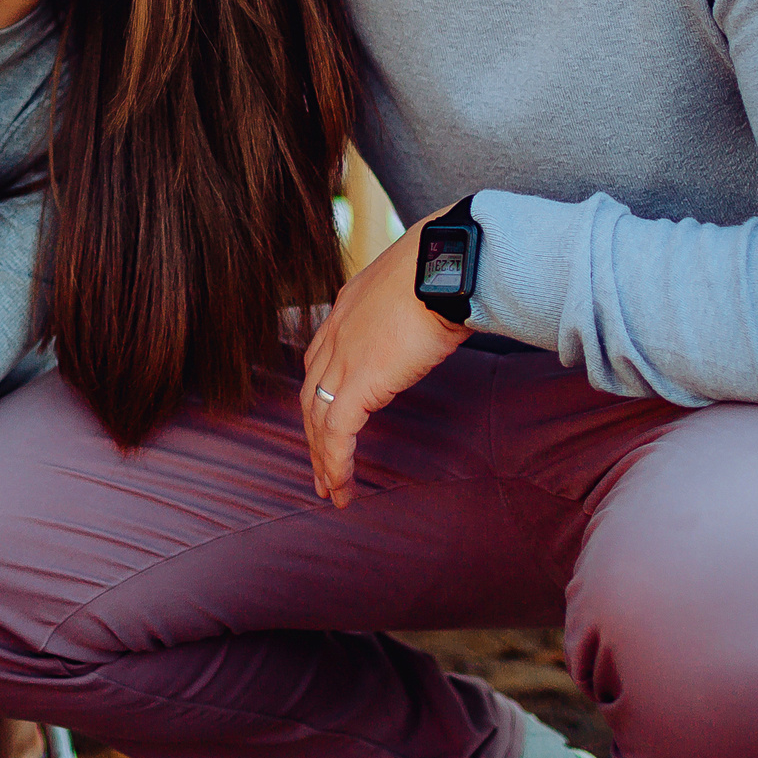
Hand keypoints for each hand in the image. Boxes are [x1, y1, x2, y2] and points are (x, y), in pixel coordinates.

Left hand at [300, 206, 470, 507]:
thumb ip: (409, 308)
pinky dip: (336, 463)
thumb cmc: (444, 269)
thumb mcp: (416, 286)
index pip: (321, 361)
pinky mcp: (358, 384)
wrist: (445, 266)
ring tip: (332, 491)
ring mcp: (342, 359)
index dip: (321, 394)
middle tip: (320, 469)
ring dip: (323, 460)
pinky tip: (342, 487)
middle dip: (313, 435)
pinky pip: (337, 434)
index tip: (326, 421)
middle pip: (312, 395)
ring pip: (319, 420)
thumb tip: (432, 320)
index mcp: (346, 310)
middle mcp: (335, 335)